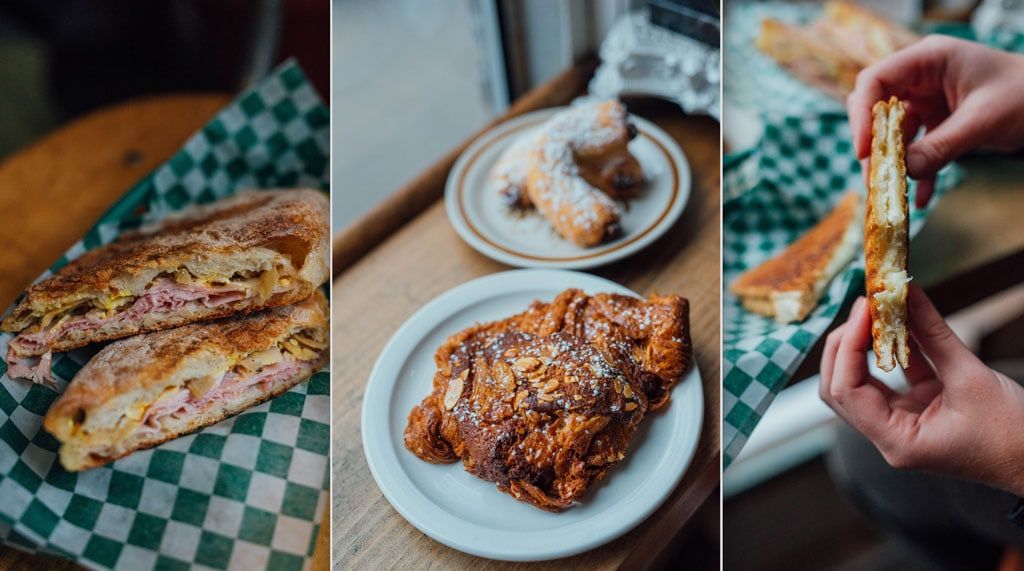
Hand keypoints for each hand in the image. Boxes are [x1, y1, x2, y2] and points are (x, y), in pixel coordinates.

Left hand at [820, 286, 1023, 495]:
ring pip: (861, 381)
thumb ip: (933, 334)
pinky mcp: (915, 410)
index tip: (863, 309)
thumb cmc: (1014, 434)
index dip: (849, 347)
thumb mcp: (972, 377)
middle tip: (864, 305)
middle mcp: (889, 436)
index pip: (847, 392)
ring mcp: (900, 424)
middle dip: (846, 344)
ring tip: (876, 308)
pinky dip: (891, 349)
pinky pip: (891, 377)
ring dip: (864, 344)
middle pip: (842, 387)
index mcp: (897, 441)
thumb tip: (906, 293)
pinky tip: (897, 321)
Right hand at [848, 35, 1023, 206]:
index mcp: (930, 59)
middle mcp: (922, 77)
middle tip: (873, 176)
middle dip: (873, 144)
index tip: (863, 150)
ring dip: (891, 162)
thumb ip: (942, 146)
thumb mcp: (983, 121)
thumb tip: (904, 172)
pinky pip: (916, 147)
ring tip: (890, 192)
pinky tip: (920, 198)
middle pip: (876, 107)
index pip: (877, 81)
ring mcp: (928, 99)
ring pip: (892, 132)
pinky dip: (916, 172)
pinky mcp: (937, 120)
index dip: (862, 115)